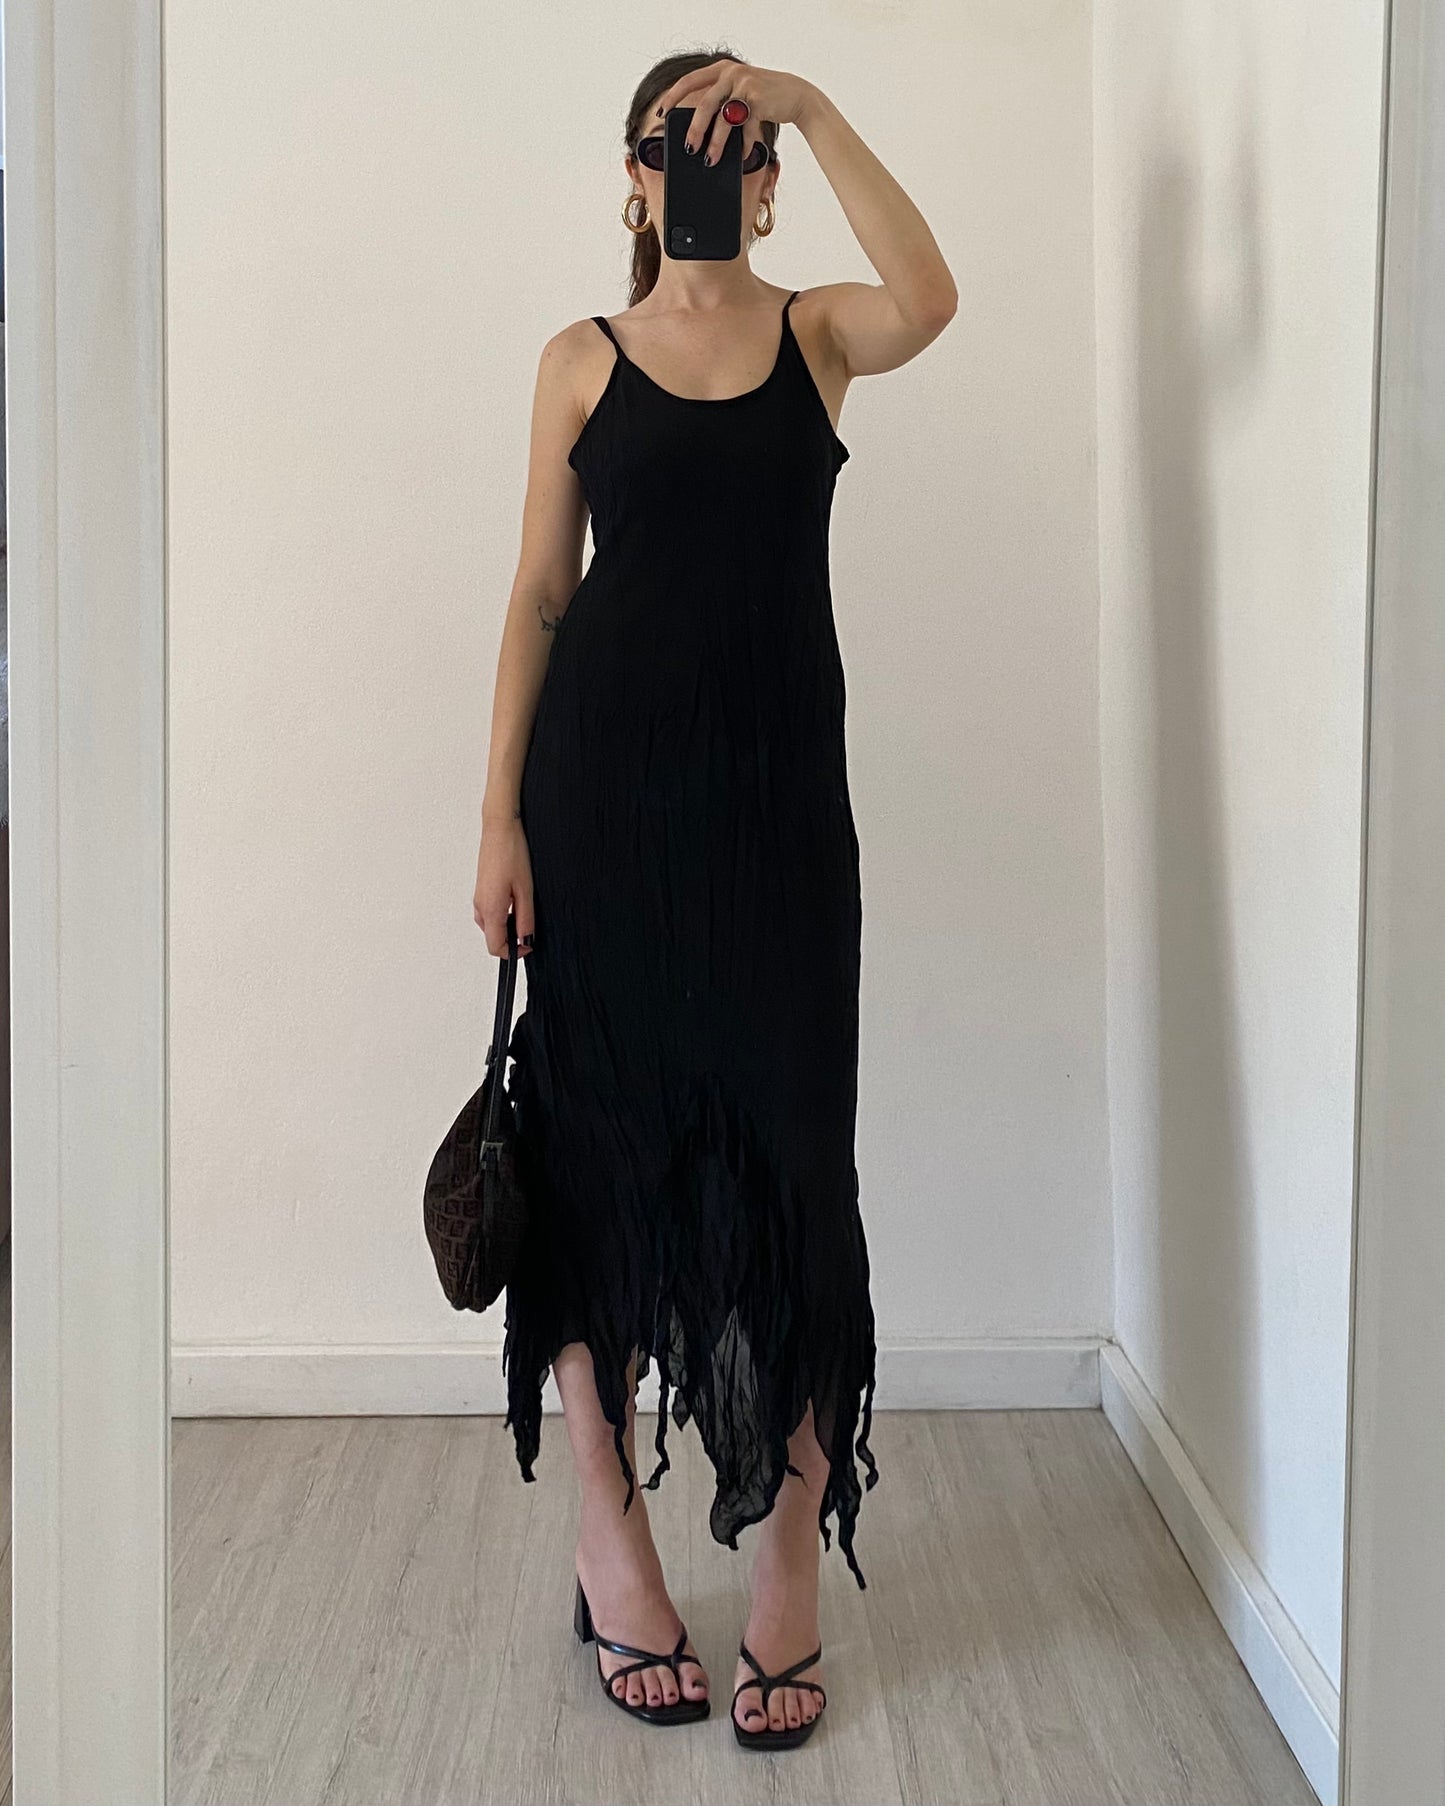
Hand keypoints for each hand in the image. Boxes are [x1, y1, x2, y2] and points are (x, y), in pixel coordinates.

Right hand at [474, 813, 535, 959]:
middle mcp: (480, 906)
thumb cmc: (512, 853)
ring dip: (507, 926)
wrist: (499, 828)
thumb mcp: (526, 890)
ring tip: (524, 909)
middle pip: (492, 937)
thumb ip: (525, 918)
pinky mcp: (481, 889)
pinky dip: (502, 915)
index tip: (528, 946)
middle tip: (530, 927)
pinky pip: (489, 912)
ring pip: (490, 925)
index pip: (495, 946)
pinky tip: (515, 899)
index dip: (513, 953)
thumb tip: (525, 940)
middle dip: (510, 939)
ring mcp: (478, 897)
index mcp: (490, 909)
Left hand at [651, 60, 817, 168]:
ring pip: (722, 118)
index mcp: (721, 69)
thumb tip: (697, 132)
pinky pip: (745, 127)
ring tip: (710, 159)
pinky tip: (743, 156)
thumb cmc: (765, 100)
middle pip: (704, 103)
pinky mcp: (758, 98)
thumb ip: (721, 105)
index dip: (672, 97)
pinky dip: (743, 145)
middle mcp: (730, 73)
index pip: (689, 80)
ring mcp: (744, 84)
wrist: (797, 96)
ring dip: (715, 142)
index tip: (660, 113)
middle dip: (694, 129)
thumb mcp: (739, 96)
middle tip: (688, 148)